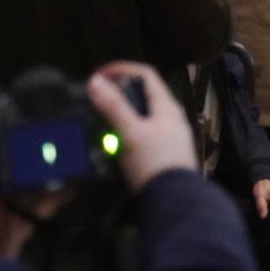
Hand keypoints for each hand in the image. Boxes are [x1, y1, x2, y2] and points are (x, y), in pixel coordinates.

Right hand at [89, 64, 197, 188]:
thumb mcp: (131, 132)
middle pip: (144, 94)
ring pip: (142, 115)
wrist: (174, 201)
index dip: (122, 69)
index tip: (98, 76)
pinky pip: (142, 134)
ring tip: (99, 121)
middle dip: (118, 92)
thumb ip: (114, 106)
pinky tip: (113, 143)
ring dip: (121, 114)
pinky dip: (126, 132)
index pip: (146, 73)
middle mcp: (172, 117)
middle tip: (95, 99)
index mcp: (167, 106)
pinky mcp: (164, 154)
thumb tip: (96, 80)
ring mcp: (170, 136)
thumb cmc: (154, 162)